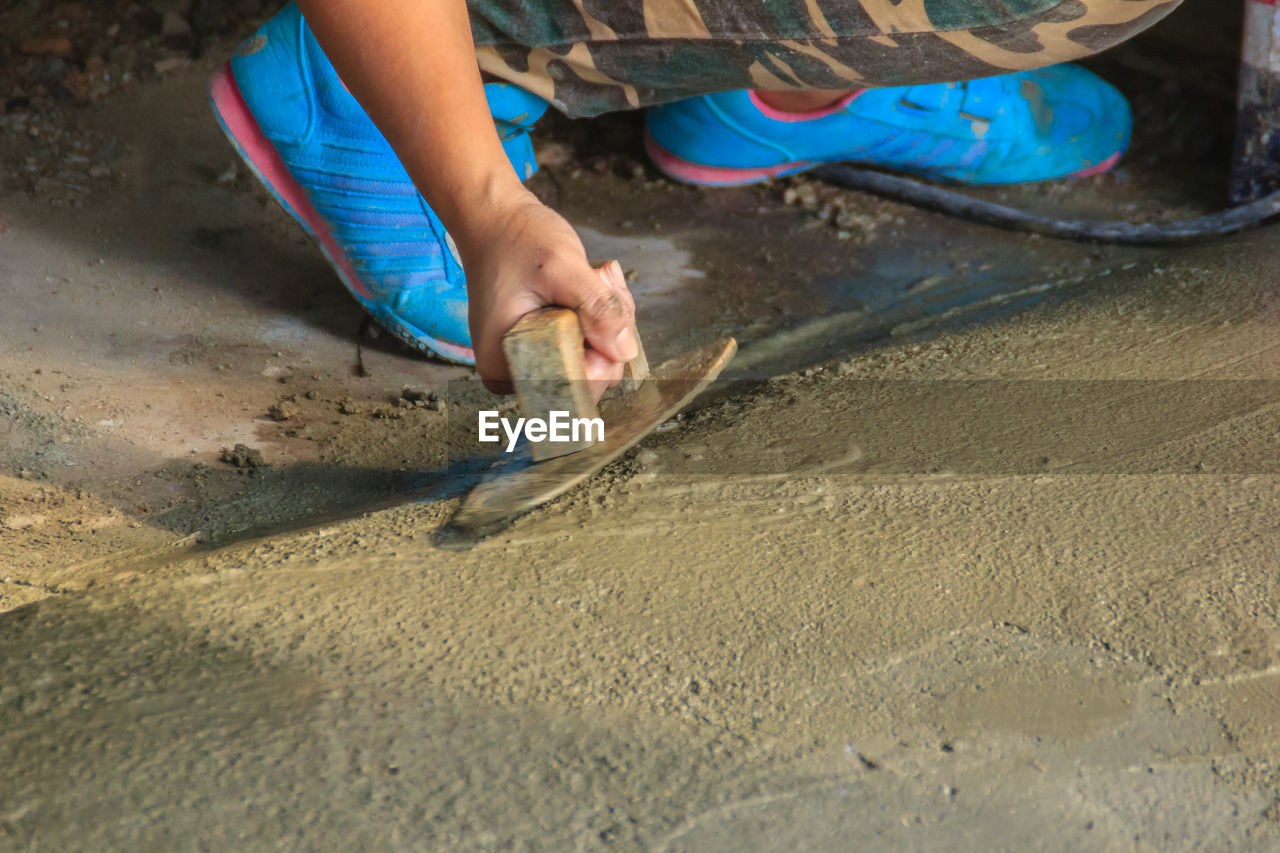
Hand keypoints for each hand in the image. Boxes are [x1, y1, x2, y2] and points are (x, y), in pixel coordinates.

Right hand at [454, 187, 637, 398]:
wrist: (496, 222)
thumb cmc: (515, 240)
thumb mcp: (561, 267)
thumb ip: (596, 308)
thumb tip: (624, 351)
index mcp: (505, 367)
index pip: (572, 388)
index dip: (602, 355)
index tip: (602, 303)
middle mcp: (516, 375)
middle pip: (590, 379)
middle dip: (609, 333)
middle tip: (602, 283)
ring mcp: (535, 363)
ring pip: (597, 362)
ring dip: (610, 321)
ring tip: (596, 278)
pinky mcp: (550, 349)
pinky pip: (591, 348)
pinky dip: (602, 319)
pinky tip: (594, 286)